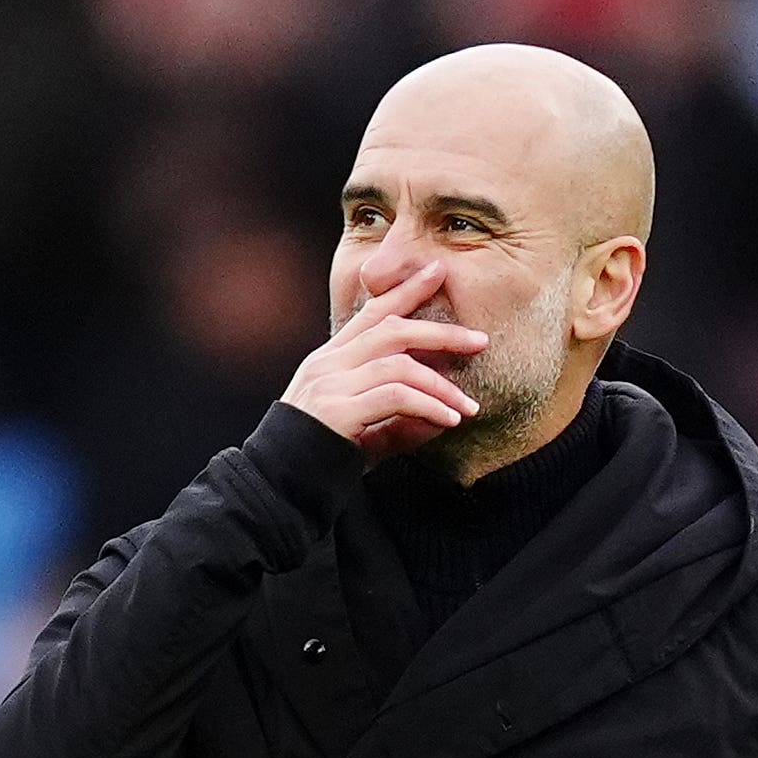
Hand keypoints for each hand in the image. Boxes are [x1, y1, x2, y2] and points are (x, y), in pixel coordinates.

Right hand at [283, 265, 488, 459]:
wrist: (277, 486)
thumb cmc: (319, 462)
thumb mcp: (365, 433)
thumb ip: (398, 421)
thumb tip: (443, 416)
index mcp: (329, 361)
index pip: (371, 313)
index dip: (405, 290)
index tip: (437, 271)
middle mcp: (327, 365)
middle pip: (392, 329)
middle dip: (440, 332)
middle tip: (480, 340)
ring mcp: (330, 385)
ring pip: (398, 364)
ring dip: (441, 385)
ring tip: (469, 407)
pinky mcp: (336, 411)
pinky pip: (394, 397)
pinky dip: (428, 406)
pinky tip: (448, 420)